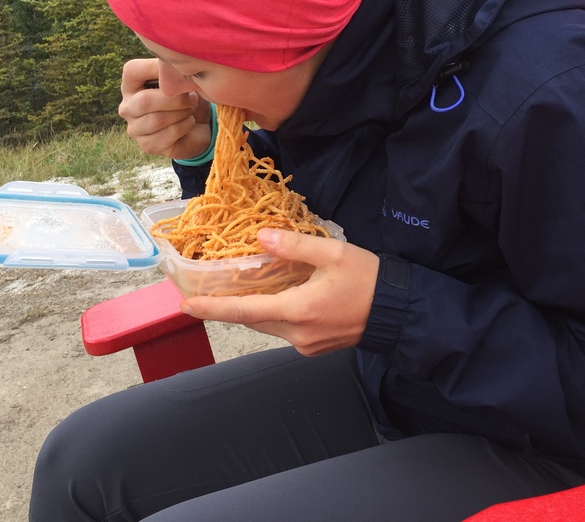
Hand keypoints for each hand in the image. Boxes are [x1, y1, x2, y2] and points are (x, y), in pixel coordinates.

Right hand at [117, 58, 211, 158]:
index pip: (132, 71)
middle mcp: (127, 107)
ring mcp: (135, 129)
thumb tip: (177, 64)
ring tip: (191, 108)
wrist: (199, 128)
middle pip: (144, 101)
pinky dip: (185, 126)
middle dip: (175, 99)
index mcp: (131, 85)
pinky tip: (190, 122)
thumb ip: (175, 70)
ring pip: (157, 120)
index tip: (179, 71)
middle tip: (192, 97)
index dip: (156, 68)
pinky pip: (168, 134)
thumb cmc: (187, 98)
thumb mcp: (182, 80)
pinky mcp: (148, 145)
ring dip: (182, 113)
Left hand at [180, 228, 379, 355]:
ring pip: (267, 325)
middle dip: (227, 307)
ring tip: (233, 290)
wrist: (399, 312)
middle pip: (252, 320)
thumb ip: (295, 245)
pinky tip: (273, 297)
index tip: (186, 306)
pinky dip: (271, 313)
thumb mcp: (334, 253)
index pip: (244, 311)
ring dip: (250, 309)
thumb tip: (261, 238)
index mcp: (298, 311)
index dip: (212, 308)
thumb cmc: (369, 280)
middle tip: (204, 291)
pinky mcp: (314, 347)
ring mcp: (305, 345)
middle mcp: (297, 334)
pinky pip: (282, 330)